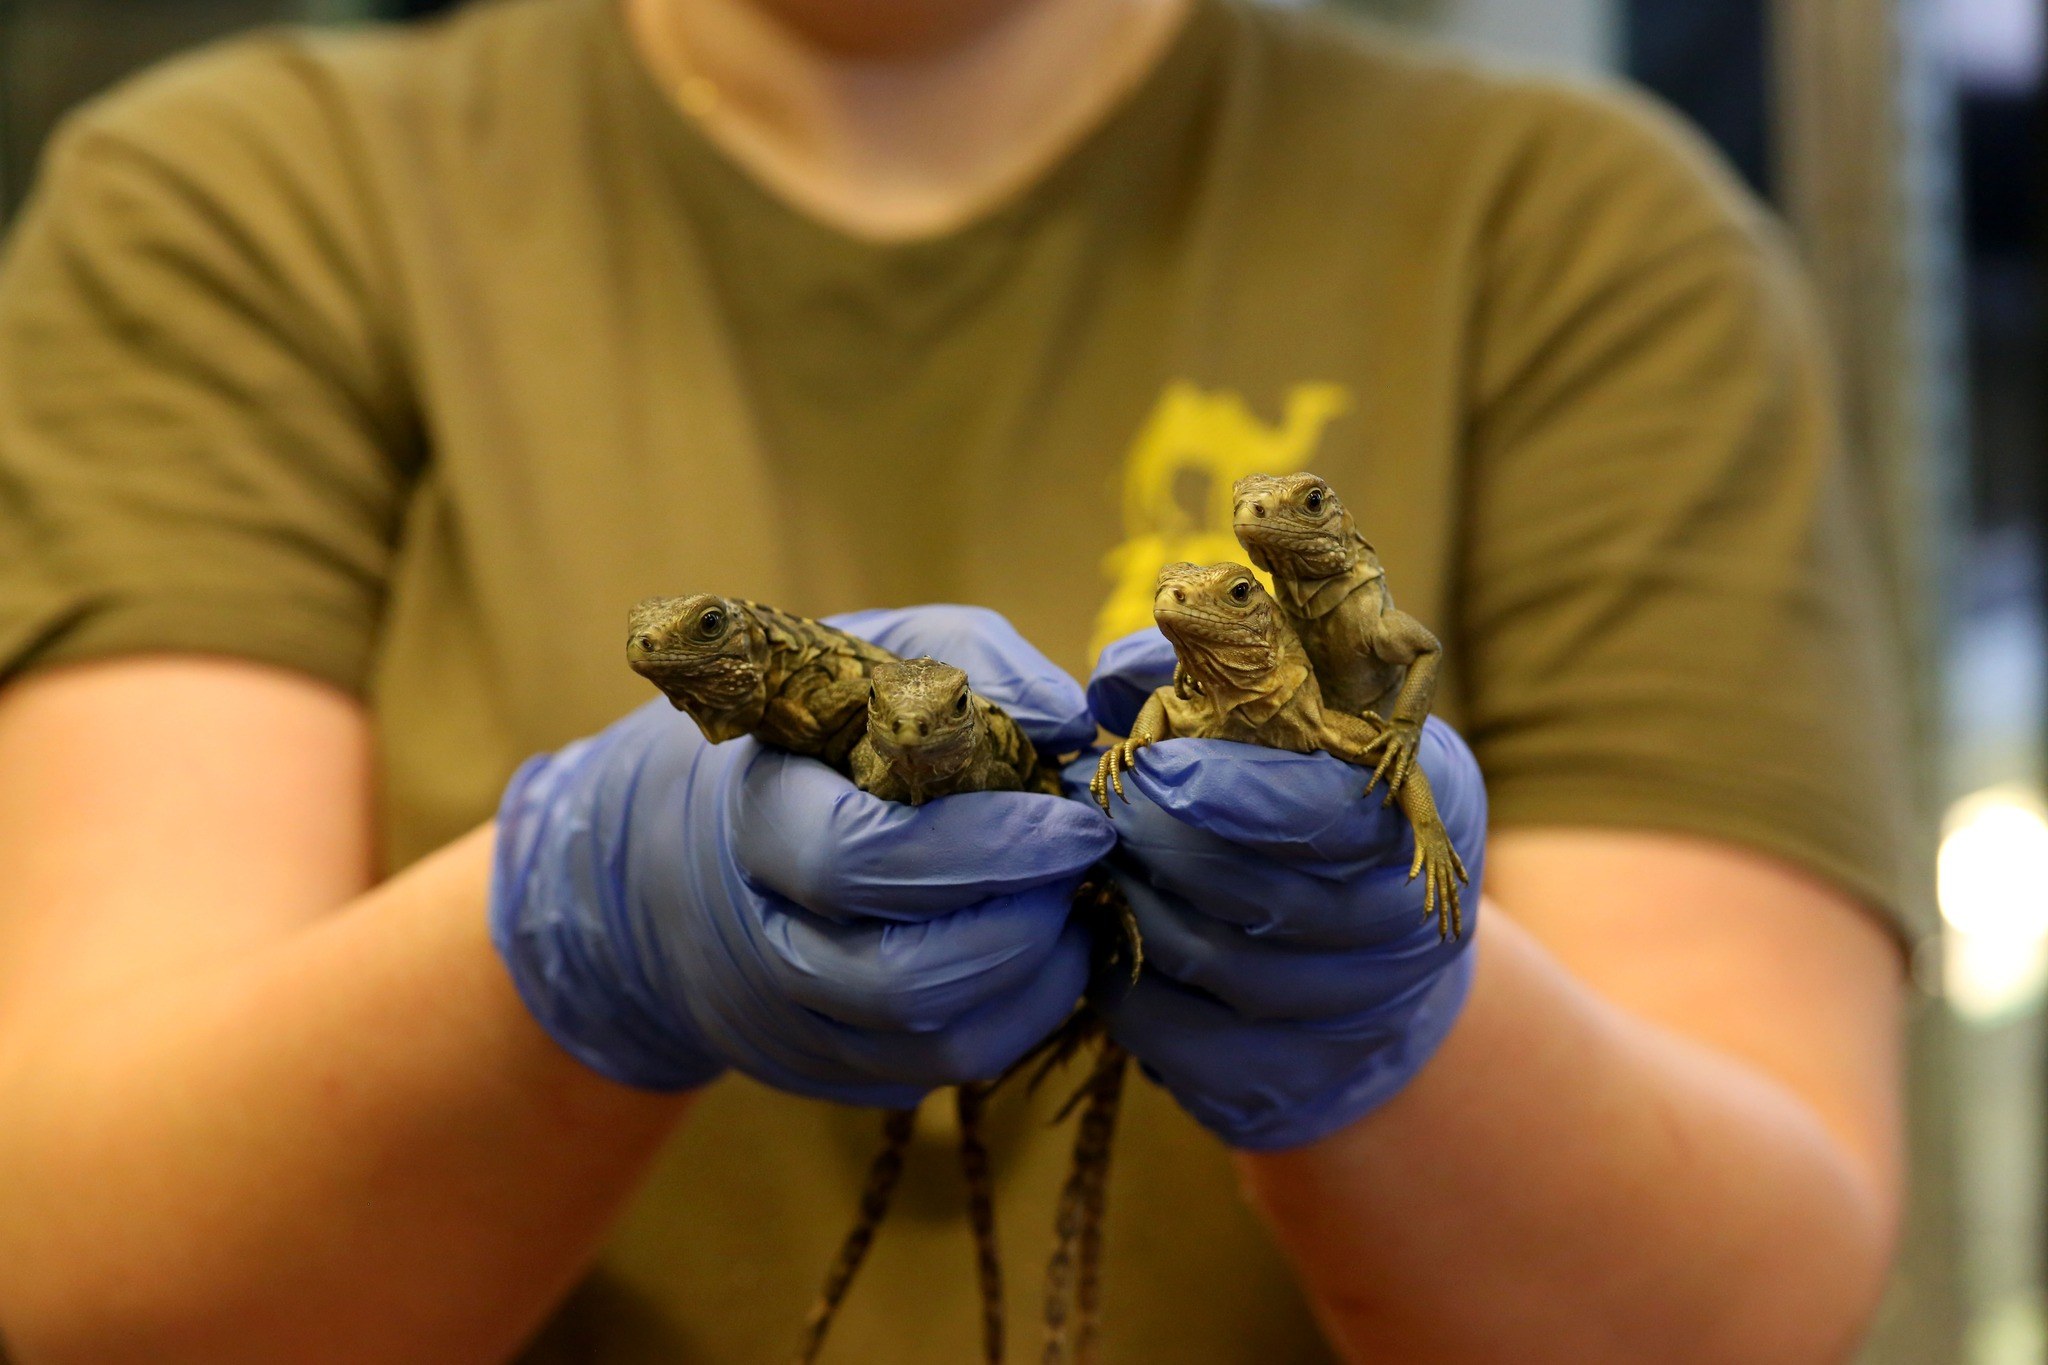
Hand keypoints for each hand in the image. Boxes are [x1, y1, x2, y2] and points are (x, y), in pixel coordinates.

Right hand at [491, 606, 1112, 1106]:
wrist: (710, 842)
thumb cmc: (822, 735)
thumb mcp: (879, 660)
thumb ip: (973, 664)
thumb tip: (1065, 720)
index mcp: (759, 821)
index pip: (856, 860)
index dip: (981, 847)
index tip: (1074, 818)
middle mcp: (764, 940)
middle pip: (901, 978)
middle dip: (1020, 923)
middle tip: (1083, 862)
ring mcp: (795, 1021)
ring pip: (933, 1044)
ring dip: (1034, 975)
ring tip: (1073, 901)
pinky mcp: (834, 1070)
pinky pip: (945, 1070)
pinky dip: (1020, 1015)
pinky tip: (1045, 947)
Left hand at [1073, 629, 1485, 1150]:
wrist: (1382, 971)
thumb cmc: (1327, 812)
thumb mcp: (1316, 728)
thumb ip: (1221, 687)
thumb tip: (1116, 681)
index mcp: (1421, 818)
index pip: (1321, 809)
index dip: (1222, 787)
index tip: (1144, 760)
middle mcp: (1400, 929)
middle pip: (1253, 891)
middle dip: (1151, 838)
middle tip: (1092, 799)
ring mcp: (1346, 1015)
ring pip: (1205, 961)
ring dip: (1125, 900)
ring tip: (1090, 851)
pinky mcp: (1282, 1079)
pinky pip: (1174, 1034)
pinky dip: (1120, 977)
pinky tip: (1101, 926)